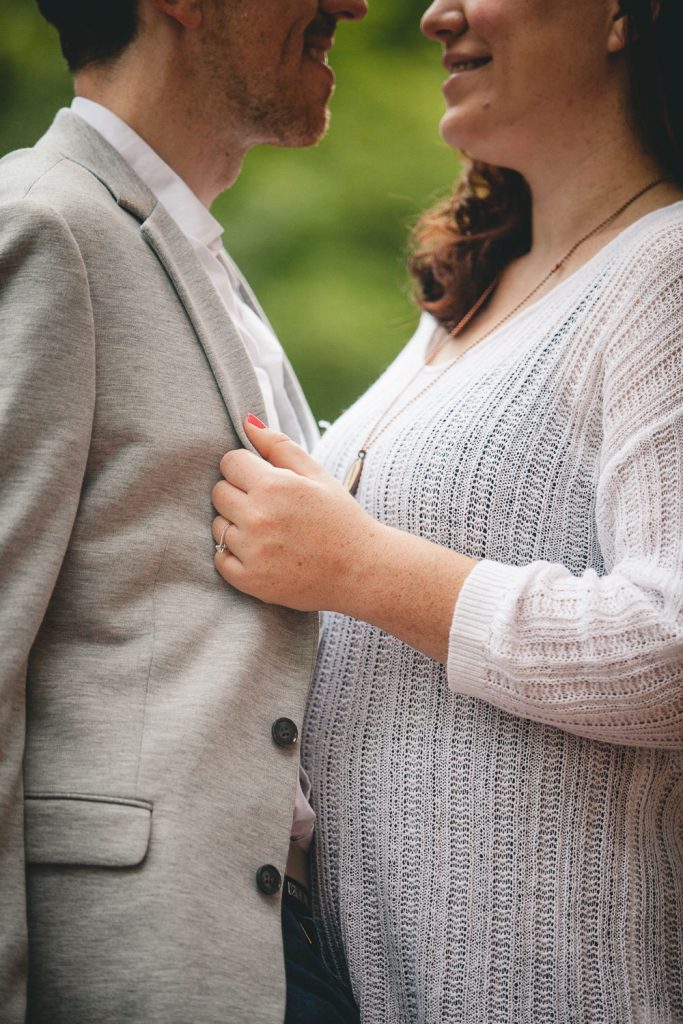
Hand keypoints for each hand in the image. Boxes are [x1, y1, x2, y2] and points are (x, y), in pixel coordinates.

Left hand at [211, 415, 381, 611]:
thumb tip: (247, 422)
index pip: (229, 462)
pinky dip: (235, 555)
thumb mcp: (317, 475)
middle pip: (218, 492)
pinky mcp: (249, 580)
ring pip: (218, 526)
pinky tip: (262, 553)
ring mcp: (252, 551)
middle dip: (239, 494)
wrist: (361, 571)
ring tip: (269, 532)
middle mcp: (257, 517)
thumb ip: (280, 445)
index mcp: (273, 486)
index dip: (246, 468)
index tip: (264, 480)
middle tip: (268, 507)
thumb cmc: (341, 519)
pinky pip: (220, 559)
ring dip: (236, 526)